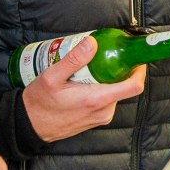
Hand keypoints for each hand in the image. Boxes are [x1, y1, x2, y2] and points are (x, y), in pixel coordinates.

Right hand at [21, 34, 144, 142]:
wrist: (30, 125)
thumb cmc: (39, 103)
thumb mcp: (52, 76)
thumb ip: (74, 59)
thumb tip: (92, 43)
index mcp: (97, 99)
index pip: (134, 86)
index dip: (139, 69)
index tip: (134, 55)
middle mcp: (103, 111)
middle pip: (124, 85)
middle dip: (116, 68)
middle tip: (102, 54)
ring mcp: (101, 116)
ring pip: (115, 91)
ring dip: (106, 77)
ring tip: (87, 67)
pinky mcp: (96, 118)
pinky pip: (106, 99)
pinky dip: (100, 87)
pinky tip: (84, 80)